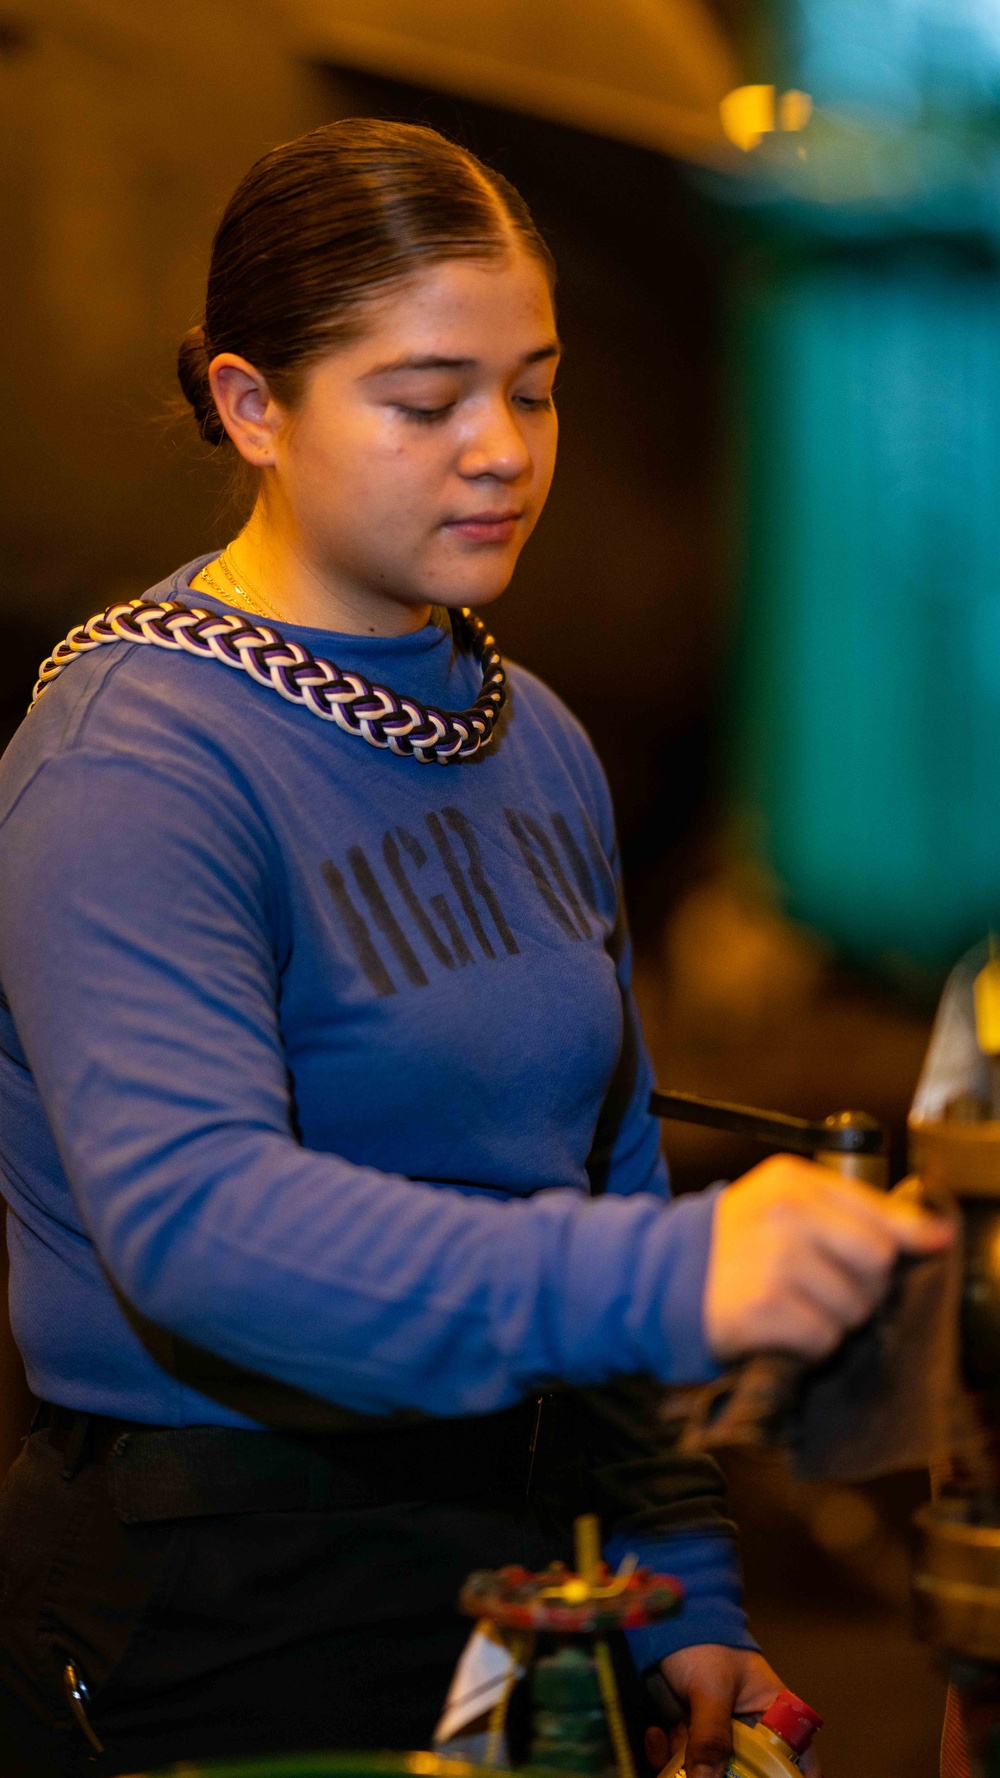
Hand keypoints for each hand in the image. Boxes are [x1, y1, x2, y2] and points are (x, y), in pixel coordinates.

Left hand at [645, 1646, 816, 1777]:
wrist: (664, 1622)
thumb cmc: (705, 1644)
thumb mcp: (712, 1687)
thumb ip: (712, 1735)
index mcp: (775, 1717)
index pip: (797, 1763)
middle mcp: (750, 1734)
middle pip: (749, 1776)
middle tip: (703, 1776)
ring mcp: (719, 1737)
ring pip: (710, 1774)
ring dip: (687, 1772)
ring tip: (671, 1753)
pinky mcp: (691, 1736)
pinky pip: (681, 1762)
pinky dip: (665, 1757)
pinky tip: (656, 1734)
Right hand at [703, 1155, 951, 1363]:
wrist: (663, 1277)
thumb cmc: (736, 1242)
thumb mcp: (787, 1204)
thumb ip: (860, 1213)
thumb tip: (938, 1236)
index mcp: (794, 1181)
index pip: (881, 1215)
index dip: (909, 1240)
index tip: (928, 1249)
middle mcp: (785, 1215)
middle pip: (877, 1264)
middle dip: (863, 1285)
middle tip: (828, 1286)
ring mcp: (772, 1261)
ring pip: (853, 1308)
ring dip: (834, 1319)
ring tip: (798, 1306)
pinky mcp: (761, 1309)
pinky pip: (824, 1340)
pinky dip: (810, 1345)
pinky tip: (783, 1328)